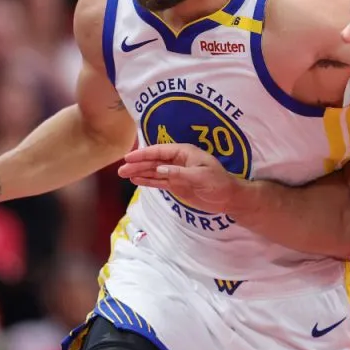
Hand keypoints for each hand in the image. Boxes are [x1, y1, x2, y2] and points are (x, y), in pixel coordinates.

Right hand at [118, 144, 243, 212]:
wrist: (228, 197)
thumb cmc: (218, 183)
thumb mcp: (200, 176)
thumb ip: (179, 173)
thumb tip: (159, 169)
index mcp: (185, 153)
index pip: (160, 151)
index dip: (143, 154)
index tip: (128, 157)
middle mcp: (178, 161)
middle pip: (153, 161)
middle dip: (137, 164)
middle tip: (121, 169)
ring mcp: (176, 173)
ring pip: (153, 171)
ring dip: (139, 172)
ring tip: (123, 174)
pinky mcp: (176, 185)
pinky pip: (158, 181)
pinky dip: (147, 180)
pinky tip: (136, 180)